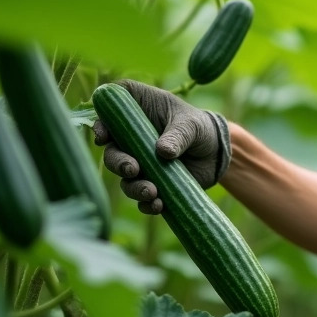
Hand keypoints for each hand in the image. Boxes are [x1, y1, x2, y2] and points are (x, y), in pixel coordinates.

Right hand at [92, 79, 231, 213]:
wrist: (216, 154)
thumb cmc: (199, 128)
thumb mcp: (191, 125)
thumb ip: (178, 135)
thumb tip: (163, 152)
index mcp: (137, 111)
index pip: (108, 111)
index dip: (101, 123)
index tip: (104, 137)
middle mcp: (130, 138)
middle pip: (111, 150)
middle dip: (117, 162)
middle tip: (133, 169)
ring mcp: (138, 162)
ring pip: (124, 177)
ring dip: (134, 187)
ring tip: (151, 192)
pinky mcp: (149, 183)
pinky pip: (141, 198)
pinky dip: (147, 204)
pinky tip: (158, 205)